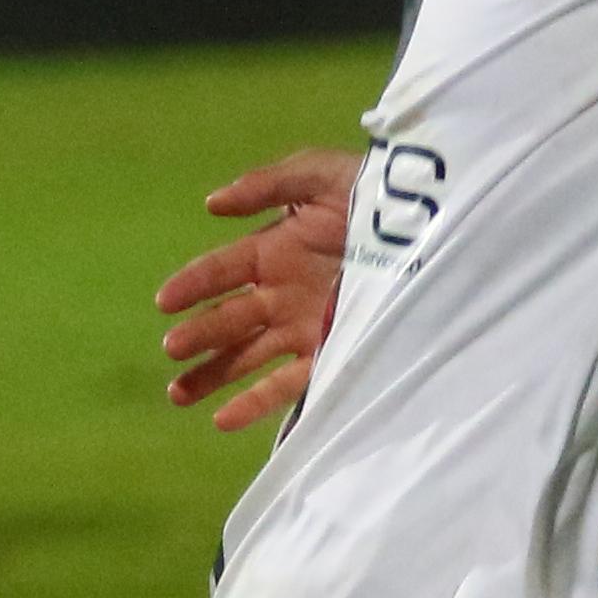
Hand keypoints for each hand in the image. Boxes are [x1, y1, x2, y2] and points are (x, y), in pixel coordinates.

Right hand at [156, 147, 360, 429]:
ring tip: (178, 394)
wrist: (432, 233)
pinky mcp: (330, 356)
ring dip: (213, 375)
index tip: (165, 301)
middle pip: (229, 320)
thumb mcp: (322, 177)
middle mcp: (282, 294)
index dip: (193, 285)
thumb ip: (267, 185)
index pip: (221, 271)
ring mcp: (303, 328)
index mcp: (274, 252)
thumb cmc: (378, 199)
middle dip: (198, 336)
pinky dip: (254, 403)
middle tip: (172, 349)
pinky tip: (223, 420)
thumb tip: (212, 204)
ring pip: (247, 357)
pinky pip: (287, 386)